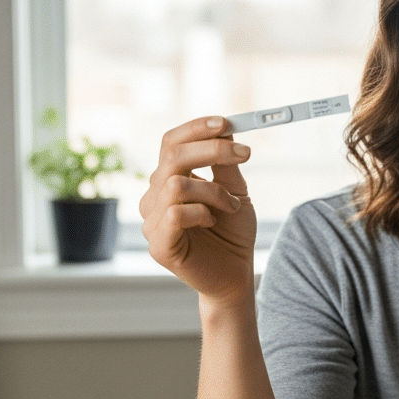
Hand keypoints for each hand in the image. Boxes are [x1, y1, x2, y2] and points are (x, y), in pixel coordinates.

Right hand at [139, 116, 256, 303]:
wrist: (236, 275)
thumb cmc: (232, 233)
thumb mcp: (235, 190)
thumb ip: (225, 164)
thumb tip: (225, 130)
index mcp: (170, 178)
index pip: (171, 142)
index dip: (195, 128)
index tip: (226, 123)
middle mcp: (155, 196)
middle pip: (172, 156)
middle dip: (212, 149)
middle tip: (245, 154)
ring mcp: (152, 220)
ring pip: (177, 183)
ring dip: (214, 191)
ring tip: (232, 207)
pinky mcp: (158, 245)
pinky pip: (176, 213)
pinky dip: (202, 212)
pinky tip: (213, 222)